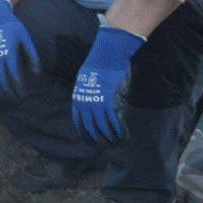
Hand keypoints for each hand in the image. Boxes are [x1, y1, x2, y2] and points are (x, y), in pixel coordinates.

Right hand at [0, 0, 39, 100]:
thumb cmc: (13, 28)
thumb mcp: (26, 39)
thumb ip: (32, 56)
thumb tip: (36, 74)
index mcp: (8, 53)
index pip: (13, 76)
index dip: (19, 88)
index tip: (24, 95)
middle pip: (2, 81)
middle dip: (10, 93)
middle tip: (17, 100)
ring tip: (7, 98)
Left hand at [72, 26, 145, 143]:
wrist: (107, 56)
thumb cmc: (98, 66)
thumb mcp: (85, 82)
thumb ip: (88, 95)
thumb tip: (92, 104)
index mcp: (78, 99)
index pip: (79, 123)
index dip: (86, 134)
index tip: (93, 141)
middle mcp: (86, 104)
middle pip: (91, 130)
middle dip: (99, 141)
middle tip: (107, 146)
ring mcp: (99, 104)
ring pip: (105, 129)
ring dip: (112, 139)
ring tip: (117, 144)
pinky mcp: (112, 103)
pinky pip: (116, 123)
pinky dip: (120, 133)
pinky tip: (124, 138)